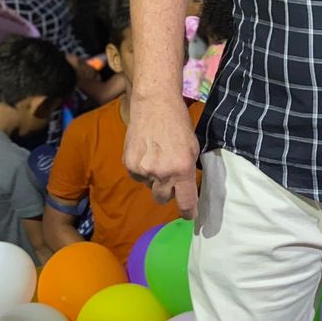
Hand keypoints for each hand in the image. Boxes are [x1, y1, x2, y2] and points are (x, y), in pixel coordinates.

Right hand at [124, 96, 200, 219]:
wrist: (154, 104)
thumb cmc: (178, 124)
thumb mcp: (192, 148)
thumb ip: (189, 170)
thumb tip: (187, 189)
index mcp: (182, 169)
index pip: (185, 201)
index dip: (188, 212)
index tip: (189, 216)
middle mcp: (162, 172)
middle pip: (163, 198)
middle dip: (168, 192)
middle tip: (170, 177)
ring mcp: (143, 169)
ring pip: (149, 186)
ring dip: (154, 178)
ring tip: (157, 156)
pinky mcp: (129, 164)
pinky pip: (137, 177)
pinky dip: (142, 169)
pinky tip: (146, 153)